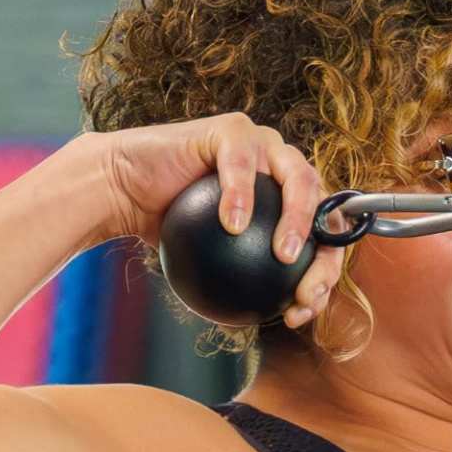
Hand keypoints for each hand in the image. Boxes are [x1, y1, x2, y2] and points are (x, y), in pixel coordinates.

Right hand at [80, 114, 343, 334]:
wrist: (124, 194)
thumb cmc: (172, 232)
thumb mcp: (220, 263)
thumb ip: (255, 279)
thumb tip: (285, 321)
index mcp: (292, 199)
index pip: (327, 235)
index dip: (326, 272)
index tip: (304, 307)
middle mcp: (284, 168)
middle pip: (326, 208)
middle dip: (324, 255)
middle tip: (303, 290)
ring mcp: (262, 144)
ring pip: (300, 179)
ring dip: (299, 219)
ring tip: (283, 255)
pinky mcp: (231, 130)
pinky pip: (242, 162)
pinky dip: (240, 193)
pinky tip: (233, 225)